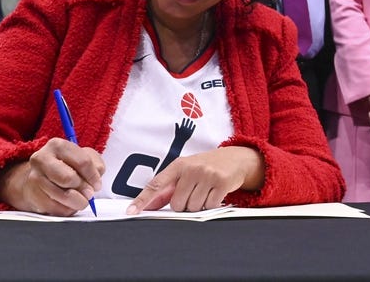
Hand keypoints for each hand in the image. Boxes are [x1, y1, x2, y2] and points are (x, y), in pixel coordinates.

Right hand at [0, 137, 104, 215]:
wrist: (40, 176)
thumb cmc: (65, 165)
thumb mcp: (84, 156)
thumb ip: (95, 165)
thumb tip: (95, 181)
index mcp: (57, 145)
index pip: (82, 162)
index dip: (93, 176)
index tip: (97, 184)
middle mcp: (42, 160)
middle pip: (69, 179)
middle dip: (84, 189)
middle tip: (89, 193)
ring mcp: (35, 178)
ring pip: (63, 196)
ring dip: (77, 202)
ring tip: (81, 199)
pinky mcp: (32, 196)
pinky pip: (56, 208)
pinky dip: (67, 209)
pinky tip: (68, 203)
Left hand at [127, 146, 264, 213]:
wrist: (237, 158)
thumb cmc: (208, 166)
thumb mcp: (187, 172)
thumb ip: (169, 188)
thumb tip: (150, 205)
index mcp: (179, 165)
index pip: (156, 184)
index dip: (143, 200)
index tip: (131, 212)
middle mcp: (191, 168)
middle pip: (178, 204)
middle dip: (185, 204)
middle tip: (195, 192)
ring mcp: (207, 175)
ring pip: (193, 207)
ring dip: (199, 205)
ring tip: (206, 191)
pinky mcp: (221, 182)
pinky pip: (209, 206)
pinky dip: (212, 204)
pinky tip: (216, 193)